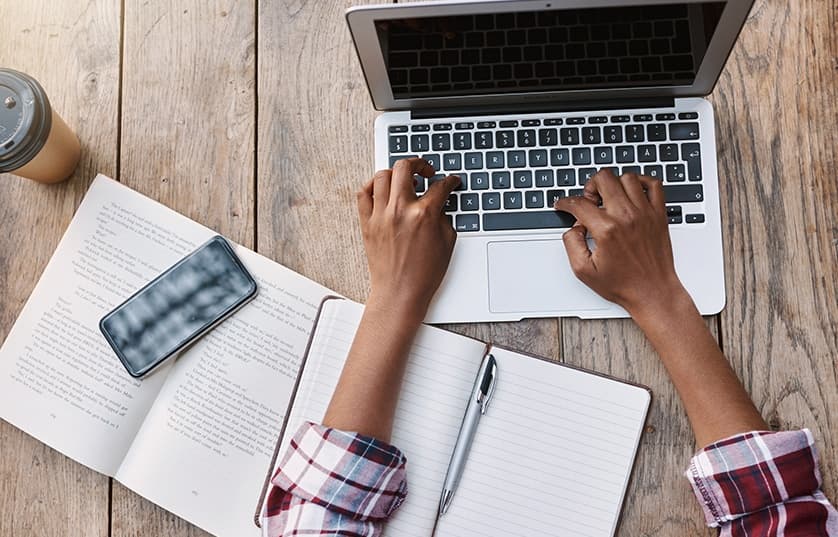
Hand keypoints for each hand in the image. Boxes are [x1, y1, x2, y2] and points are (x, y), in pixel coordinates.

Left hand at [358, 157, 460, 322]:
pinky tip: (382, 188)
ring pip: (383, 175)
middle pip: (406, 167)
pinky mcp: (367, 223)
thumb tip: (440, 201)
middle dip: (420, 164)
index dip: (450, 181)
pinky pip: (364, 193)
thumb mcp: (447, 242)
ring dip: (396, 173)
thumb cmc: (423, 274)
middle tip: (426, 171)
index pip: (440, 186)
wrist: (400, 293)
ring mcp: (381, 215)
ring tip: (405, 180)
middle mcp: (400, 210)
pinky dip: (372, 185)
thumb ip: (444, 215)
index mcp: (424, 215)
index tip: (451, 182)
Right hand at [553, 169, 687, 315]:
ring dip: (614, 184)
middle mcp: (627, 217)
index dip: (566, 202)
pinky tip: (633, 193)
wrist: (652, 292)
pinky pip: (655, 184)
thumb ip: (571, 243)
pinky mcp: (659, 214)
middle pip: (604, 178)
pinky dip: (642, 182)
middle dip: (590, 186)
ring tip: (610, 198)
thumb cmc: (623, 284)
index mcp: (607, 230)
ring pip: (627, 177)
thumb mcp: (583, 271)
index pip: (579, 203)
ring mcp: (645, 213)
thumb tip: (573, 227)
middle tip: (590, 201)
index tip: (564, 205)